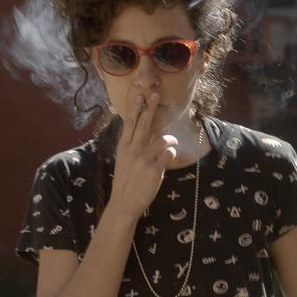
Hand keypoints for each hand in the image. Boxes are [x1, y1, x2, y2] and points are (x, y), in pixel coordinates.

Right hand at [109, 90, 177, 219]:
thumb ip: (131, 145)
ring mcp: (143, 159)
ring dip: (170, 138)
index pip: (129, 122)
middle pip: (143, 124)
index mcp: (123, 146)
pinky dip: (172, 153)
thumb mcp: (123, 159)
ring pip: (161, 138)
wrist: (124, 203)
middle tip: (155, 94)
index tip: (137, 93)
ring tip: (172, 141)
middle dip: (150, 108)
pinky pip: (169, 154)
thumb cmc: (125, 180)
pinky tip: (169, 158)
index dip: (134, 107)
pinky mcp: (155, 169)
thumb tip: (141, 131)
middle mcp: (132, 149)